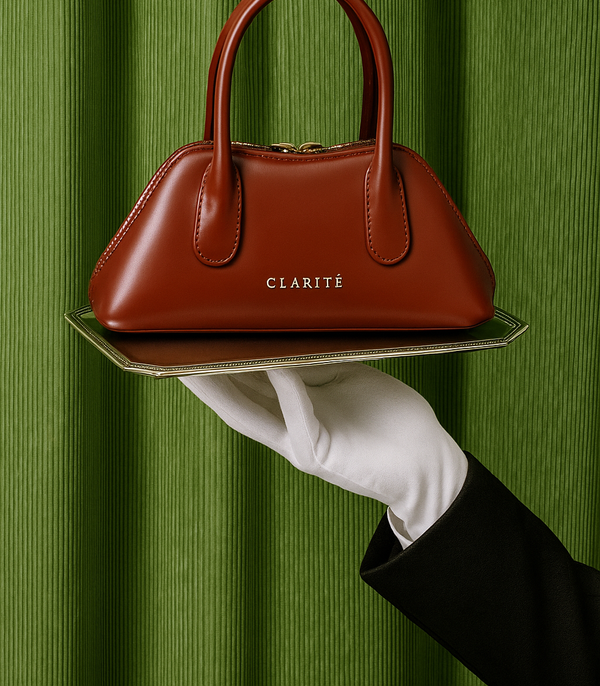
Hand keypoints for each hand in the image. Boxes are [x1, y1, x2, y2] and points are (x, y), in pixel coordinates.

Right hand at [180, 362, 466, 545]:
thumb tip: (292, 320)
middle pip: (235, 397)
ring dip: (226, 382)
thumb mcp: (344, 376)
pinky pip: (296, 414)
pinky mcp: (320, 452)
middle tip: (174, 342)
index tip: (190, 335)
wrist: (426, 458)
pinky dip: (284, 388)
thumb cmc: (387, 416)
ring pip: (252, 411)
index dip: (213, 363)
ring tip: (198, 355)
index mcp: (292, 409)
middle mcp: (288, 428)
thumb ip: (315, 357)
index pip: (243, 383)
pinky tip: (273, 363)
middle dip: (204, 371)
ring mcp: (301, 442)